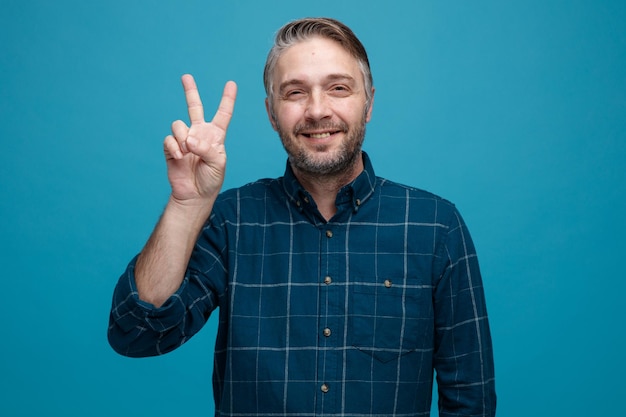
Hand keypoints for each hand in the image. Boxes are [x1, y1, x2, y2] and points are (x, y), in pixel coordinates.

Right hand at [164, 74, 236, 203]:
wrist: (194, 194)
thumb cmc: (211, 179)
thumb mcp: (217, 164)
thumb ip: (206, 148)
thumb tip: (189, 138)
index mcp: (215, 136)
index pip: (223, 114)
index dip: (227, 99)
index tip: (231, 83)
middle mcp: (199, 133)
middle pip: (194, 107)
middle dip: (190, 91)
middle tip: (186, 76)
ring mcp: (184, 139)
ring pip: (178, 125)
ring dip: (183, 138)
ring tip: (188, 152)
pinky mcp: (171, 147)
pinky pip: (169, 139)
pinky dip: (174, 148)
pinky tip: (179, 157)